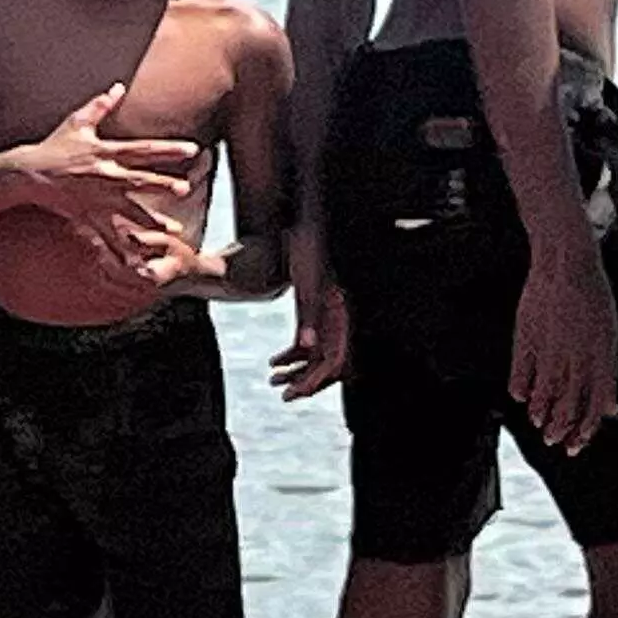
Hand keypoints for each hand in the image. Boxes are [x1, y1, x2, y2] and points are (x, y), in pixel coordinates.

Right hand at [0, 89, 199, 245]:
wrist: (27, 173)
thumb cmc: (53, 146)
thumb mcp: (76, 123)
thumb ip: (100, 105)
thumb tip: (118, 86)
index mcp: (104, 151)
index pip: (143, 150)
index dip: (168, 150)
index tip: (192, 150)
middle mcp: (103, 175)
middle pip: (139, 180)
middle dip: (163, 185)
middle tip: (186, 188)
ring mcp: (95, 198)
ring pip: (128, 211)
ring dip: (152, 221)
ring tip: (174, 231)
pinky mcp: (86, 215)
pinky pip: (107, 232)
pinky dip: (121, 245)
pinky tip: (139, 256)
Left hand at [272, 232, 346, 400]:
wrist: (306, 222)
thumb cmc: (309, 249)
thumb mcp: (310, 284)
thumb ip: (311, 315)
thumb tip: (307, 346)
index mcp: (342, 313)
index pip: (339, 358)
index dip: (320, 379)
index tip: (300, 393)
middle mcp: (338, 317)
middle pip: (329, 362)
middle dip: (307, 381)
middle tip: (284, 395)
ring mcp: (327, 314)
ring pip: (317, 355)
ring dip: (299, 371)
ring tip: (274, 382)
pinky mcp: (315, 309)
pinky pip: (309, 341)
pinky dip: (294, 355)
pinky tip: (275, 362)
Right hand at [509, 234, 617, 454]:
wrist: (568, 267)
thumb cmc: (593, 300)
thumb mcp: (610, 338)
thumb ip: (608, 375)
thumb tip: (612, 408)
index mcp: (602, 360)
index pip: (595, 406)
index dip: (586, 429)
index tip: (577, 443)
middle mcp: (577, 360)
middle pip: (569, 405)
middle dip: (562, 429)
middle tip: (554, 441)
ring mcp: (551, 351)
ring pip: (545, 394)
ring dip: (541, 413)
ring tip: (538, 424)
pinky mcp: (527, 339)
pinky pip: (522, 372)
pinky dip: (521, 388)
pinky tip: (520, 398)